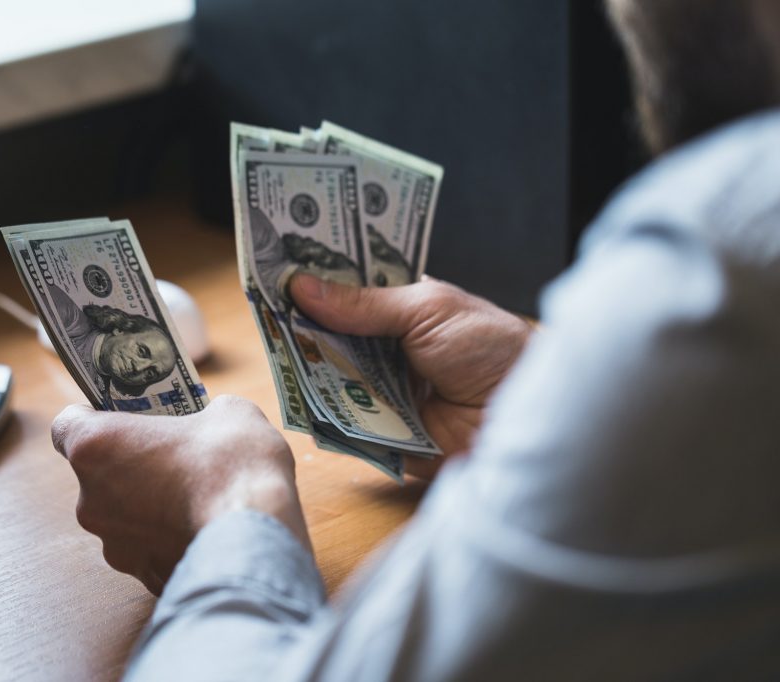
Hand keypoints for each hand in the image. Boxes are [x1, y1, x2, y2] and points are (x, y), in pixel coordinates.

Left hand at [51, 395, 310, 593]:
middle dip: (130, 465)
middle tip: (172, 455)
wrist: (257, 536)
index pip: (65, 426)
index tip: (121, 417)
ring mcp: (115, 546)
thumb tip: (212, 424)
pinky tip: (204, 526)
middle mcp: (91, 501)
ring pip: (124, 517)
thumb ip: (202, 415)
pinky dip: (170, 538)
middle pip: (97, 476)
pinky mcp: (143, 578)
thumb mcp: (227, 413)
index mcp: (96, 447)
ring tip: (196, 496)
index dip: (93, 418)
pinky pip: (151, 550)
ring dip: (150, 506)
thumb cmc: (233, 464)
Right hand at [289, 274, 531, 477]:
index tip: (278, 266)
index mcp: (403, 311)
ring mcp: (383, 391)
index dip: (317, 281)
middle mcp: (388, 349)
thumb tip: (303, 286)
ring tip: (276, 349)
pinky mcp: (382, 432)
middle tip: (265, 308)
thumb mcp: (427, 310)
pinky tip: (300, 396)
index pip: (350, 292)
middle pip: (331, 336)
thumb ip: (364, 303)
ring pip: (330, 377)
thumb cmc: (491, 349)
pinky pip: (343, 421)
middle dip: (302, 325)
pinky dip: (324, 411)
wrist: (525, 416)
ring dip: (308, 368)